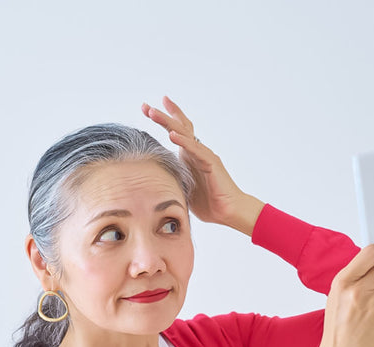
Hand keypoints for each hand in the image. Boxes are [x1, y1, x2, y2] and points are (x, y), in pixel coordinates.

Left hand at [141, 96, 249, 226]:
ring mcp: (205, 156)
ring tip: (153, 113)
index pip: (177, 131)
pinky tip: (172, 135)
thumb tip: (150, 180)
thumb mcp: (182, 187)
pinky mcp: (212, 164)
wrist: (227, 212)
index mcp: (190, 155)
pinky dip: (184, 142)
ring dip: (168, 123)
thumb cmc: (207, 203)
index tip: (147, 108)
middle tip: (145, 106)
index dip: (165, 118)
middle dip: (162, 115)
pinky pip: (196, 151)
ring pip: (185, 134)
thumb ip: (171, 178)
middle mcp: (197, 151)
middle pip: (180, 127)